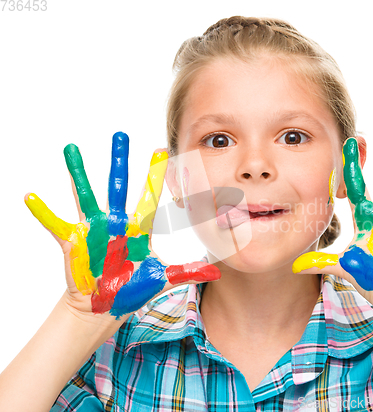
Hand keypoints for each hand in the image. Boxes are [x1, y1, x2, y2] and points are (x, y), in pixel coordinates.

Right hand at [25, 132, 219, 320]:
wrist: (105, 306)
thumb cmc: (131, 290)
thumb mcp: (162, 279)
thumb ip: (187, 272)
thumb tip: (216, 270)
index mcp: (137, 229)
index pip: (150, 197)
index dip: (157, 176)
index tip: (163, 151)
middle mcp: (116, 223)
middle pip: (119, 186)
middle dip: (121, 161)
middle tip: (122, 136)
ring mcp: (94, 230)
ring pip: (87, 195)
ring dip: (79, 173)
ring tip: (72, 149)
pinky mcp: (75, 241)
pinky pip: (55, 225)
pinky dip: (43, 212)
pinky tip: (30, 196)